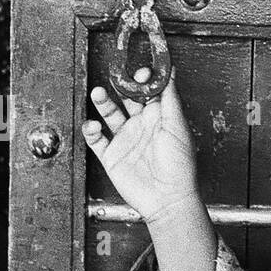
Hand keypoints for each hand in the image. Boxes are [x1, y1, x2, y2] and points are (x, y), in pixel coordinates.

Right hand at [81, 72, 199, 224]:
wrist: (167, 199)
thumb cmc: (179, 166)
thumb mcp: (177, 126)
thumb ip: (170, 99)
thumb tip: (172, 72)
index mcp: (160, 119)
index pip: (149, 92)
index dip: (144, 79)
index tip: (140, 70)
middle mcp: (142, 127)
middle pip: (127, 99)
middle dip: (120, 87)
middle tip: (116, 77)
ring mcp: (126, 140)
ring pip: (109, 114)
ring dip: (103, 103)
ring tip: (98, 93)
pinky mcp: (112, 156)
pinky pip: (96, 140)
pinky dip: (91, 130)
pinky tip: (94, 125)